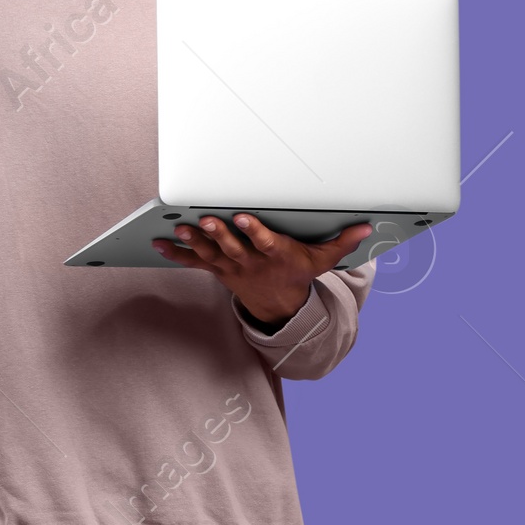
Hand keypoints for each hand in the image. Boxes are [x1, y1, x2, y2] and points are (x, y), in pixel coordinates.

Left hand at [152, 212, 372, 325]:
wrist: (280, 306)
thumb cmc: (298, 273)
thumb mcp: (322, 261)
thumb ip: (342, 242)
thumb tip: (367, 228)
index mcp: (276, 255)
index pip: (265, 242)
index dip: (254, 232)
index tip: (244, 218)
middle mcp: (251, 263)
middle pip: (233, 247)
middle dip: (218, 234)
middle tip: (205, 219)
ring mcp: (232, 268)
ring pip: (211, 253)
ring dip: (194, 241)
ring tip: (179, 228)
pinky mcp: (218, 270)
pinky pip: (194, 262)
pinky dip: (175, 253)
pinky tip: (157, 243)